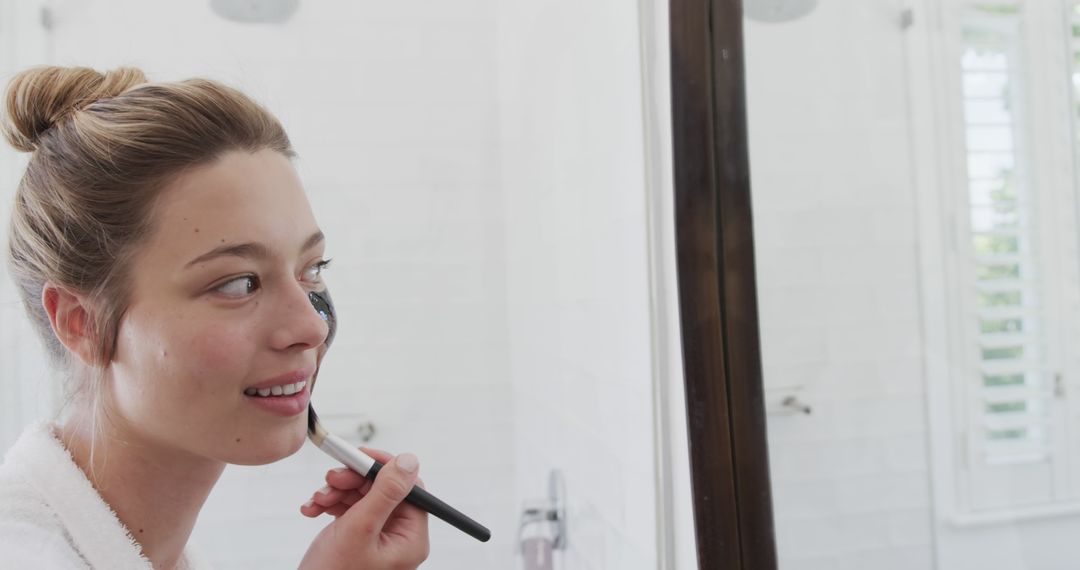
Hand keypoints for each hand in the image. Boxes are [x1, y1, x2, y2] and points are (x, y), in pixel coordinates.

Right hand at [298, 448, 429, 569]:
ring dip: (337, 492)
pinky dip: (330, 505)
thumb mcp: (360, 528)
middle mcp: (398, 538)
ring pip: (363, 497)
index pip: (409, 487)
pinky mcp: (358, 540)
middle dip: (354, 480)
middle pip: (383, 489)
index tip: (358, 456)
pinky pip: (349, 510)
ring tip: (318, 500)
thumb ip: (385, 492)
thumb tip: (409, 461)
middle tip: (332, 478)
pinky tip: (312, 509)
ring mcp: (378, 539)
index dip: (384, 467)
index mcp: (410, 538)